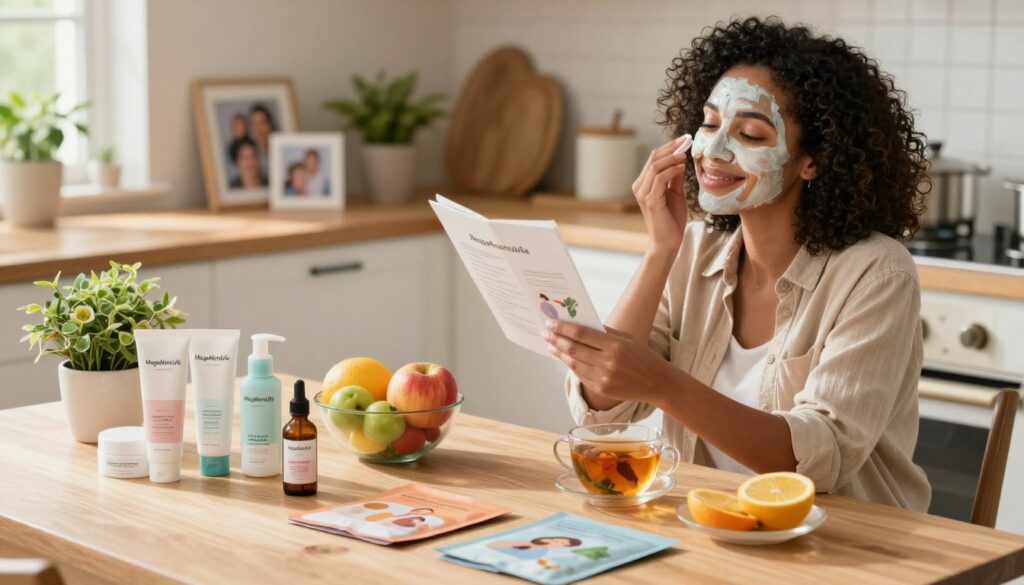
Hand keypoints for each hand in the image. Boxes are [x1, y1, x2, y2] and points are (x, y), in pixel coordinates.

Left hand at [544, 320, 676, 405]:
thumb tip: (580, 324)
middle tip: (545, 332)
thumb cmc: (642, 356)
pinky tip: (564, 358)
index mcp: (615, 345)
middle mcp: (607, 362)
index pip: (582, 334)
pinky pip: (580, 375)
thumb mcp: (626, 339)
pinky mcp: (601, 389)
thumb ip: (604, 332)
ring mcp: (603, 378)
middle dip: (556, 339)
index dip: (563, 328)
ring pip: (574, 363)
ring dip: (559, 353)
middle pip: (574, 348)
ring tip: (550, 344)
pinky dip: (570, 365)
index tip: (550, 323)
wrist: (657, 382)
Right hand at [631, 135, 690, 253]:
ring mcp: (643, 193)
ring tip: (685, 154)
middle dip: (671, 148)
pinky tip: (682, 167)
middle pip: (653, 159)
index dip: (668, 147)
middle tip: (686, 141)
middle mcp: (639, 186)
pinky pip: (659, 178)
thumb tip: (680, 158)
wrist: (669, 241)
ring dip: (671, 157)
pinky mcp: (649, 200)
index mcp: (644, 183)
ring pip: (655, 166)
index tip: (684, 140)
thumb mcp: (675, 193)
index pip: (653, 159)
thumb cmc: (672, 219)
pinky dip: (671, 170)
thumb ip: (675, 177)